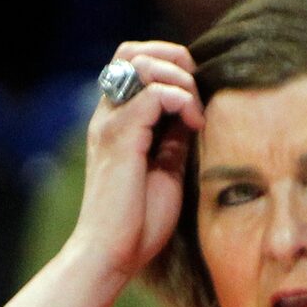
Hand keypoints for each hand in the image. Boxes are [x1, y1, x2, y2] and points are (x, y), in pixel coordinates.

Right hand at [68, 40, 201, 280]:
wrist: (111, 255)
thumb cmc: (137, 223)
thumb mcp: (165, 170)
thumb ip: (173, 138)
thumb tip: (194, 112)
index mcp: (116, 121)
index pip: (136, 64)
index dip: (171, 66)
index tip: (197, 98)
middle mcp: (108, 115)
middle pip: (133, 51)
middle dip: (174, 58)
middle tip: (198, 91)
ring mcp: (111, 123)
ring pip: (143, 63)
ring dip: (180, 79)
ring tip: (197, 113)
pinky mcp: (120, 137)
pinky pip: (154, 94)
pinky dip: (182, 100)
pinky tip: (195, 126)